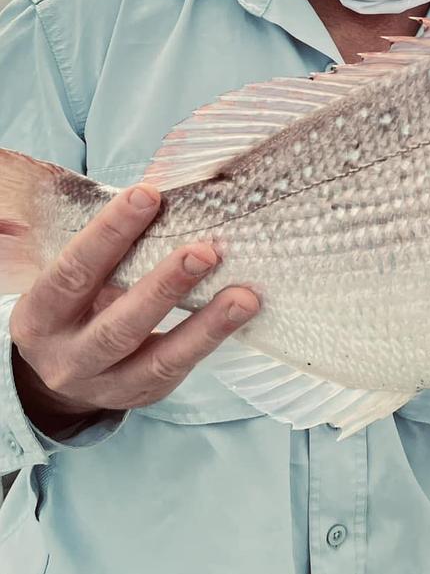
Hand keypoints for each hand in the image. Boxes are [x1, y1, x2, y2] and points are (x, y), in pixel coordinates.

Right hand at [9, 184, 259, 430]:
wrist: (56, 373)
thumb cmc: (74, 302)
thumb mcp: (71, 275)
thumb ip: (108, 240)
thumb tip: (163, 178)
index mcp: (42, 315)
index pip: (74, 271)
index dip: (109, 232)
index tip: (148, 195)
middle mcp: (69, 356)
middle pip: (119, 324)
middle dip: (164, 286)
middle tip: (205, 251)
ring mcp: (106, 384)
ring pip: (158, 358)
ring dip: (205, 324)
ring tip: (243, 296)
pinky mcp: (142, 395)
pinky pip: (179, 369)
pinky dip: (212, 339)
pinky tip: (240, 312)